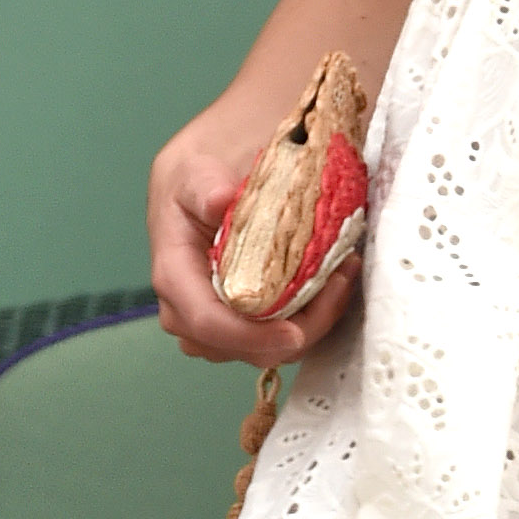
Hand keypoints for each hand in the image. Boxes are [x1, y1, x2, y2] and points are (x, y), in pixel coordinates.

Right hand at [147, 129, 360, 369]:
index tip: (293, 331)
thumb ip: (205, 186)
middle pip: (243, 347)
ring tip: (343, 276)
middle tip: (340, 282)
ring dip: (311, 322)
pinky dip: (312, 315)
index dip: (250, 337)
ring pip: (267, 348)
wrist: (205, 177)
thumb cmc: (198, 175)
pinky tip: (336, 280)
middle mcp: (191, 309)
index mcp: (174, 275)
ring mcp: (219, 319)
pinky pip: (279, 335)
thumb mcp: (196, 170)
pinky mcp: (245, 319)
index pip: (206, 323)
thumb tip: (219, 201)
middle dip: (297, 329)